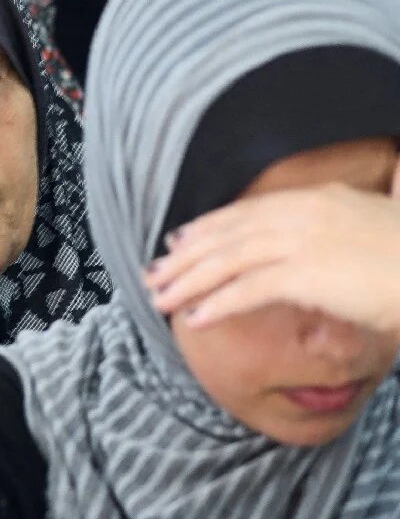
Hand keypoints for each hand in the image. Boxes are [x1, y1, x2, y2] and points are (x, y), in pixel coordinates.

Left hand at [148, 163, 399, 333]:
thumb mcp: (365, 230)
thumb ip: (327, 230)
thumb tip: (301, 247)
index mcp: (315, 200)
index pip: (244, 212)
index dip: (205, 229)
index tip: (176, 242)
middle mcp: (303, 214)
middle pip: (226, 235)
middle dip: (185, 258)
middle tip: (154, 276)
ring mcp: (303, 242)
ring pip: (227, 262)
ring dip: (188, 283)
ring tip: (162, 301)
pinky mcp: (307, 274)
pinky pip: (248, 290)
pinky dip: (218, 304)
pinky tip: (196, 318)